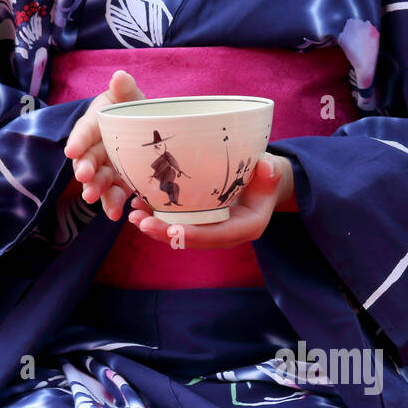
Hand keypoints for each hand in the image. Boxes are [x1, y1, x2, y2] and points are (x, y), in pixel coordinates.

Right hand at [63, 70, 144, 220]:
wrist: (150, 130)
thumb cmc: (134, 110)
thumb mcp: (131, 98)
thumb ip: (125, 90)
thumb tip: (119, 77)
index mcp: (96, 124)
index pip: (84, 132)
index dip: (78, 141)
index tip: (71, 150)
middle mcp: (97, 148)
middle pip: (87, 159)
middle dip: (85, 169)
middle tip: (84, 177)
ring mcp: (107, 168)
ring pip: (98, 180)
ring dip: (96, 190)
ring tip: (95, 199)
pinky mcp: (119, 184)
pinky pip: (115, 194)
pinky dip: (113, 204)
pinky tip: (116, 214)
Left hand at [128, 152, 295, 247]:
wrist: (264, 183)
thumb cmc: (267, 176)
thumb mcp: (273, 172)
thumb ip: (272, 172)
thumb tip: (266, 169)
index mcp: (245, 226)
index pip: (218, 235)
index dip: (194, 235)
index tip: (172, 231)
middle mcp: (225, 233)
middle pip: (193, 239)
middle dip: (165, 234)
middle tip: (141, 222)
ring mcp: (210, 229)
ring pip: (180, 233)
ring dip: (155, 227)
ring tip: (133, 215)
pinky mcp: (199, 221)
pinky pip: (177, 223)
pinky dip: (157, 215)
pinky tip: (137, 206)